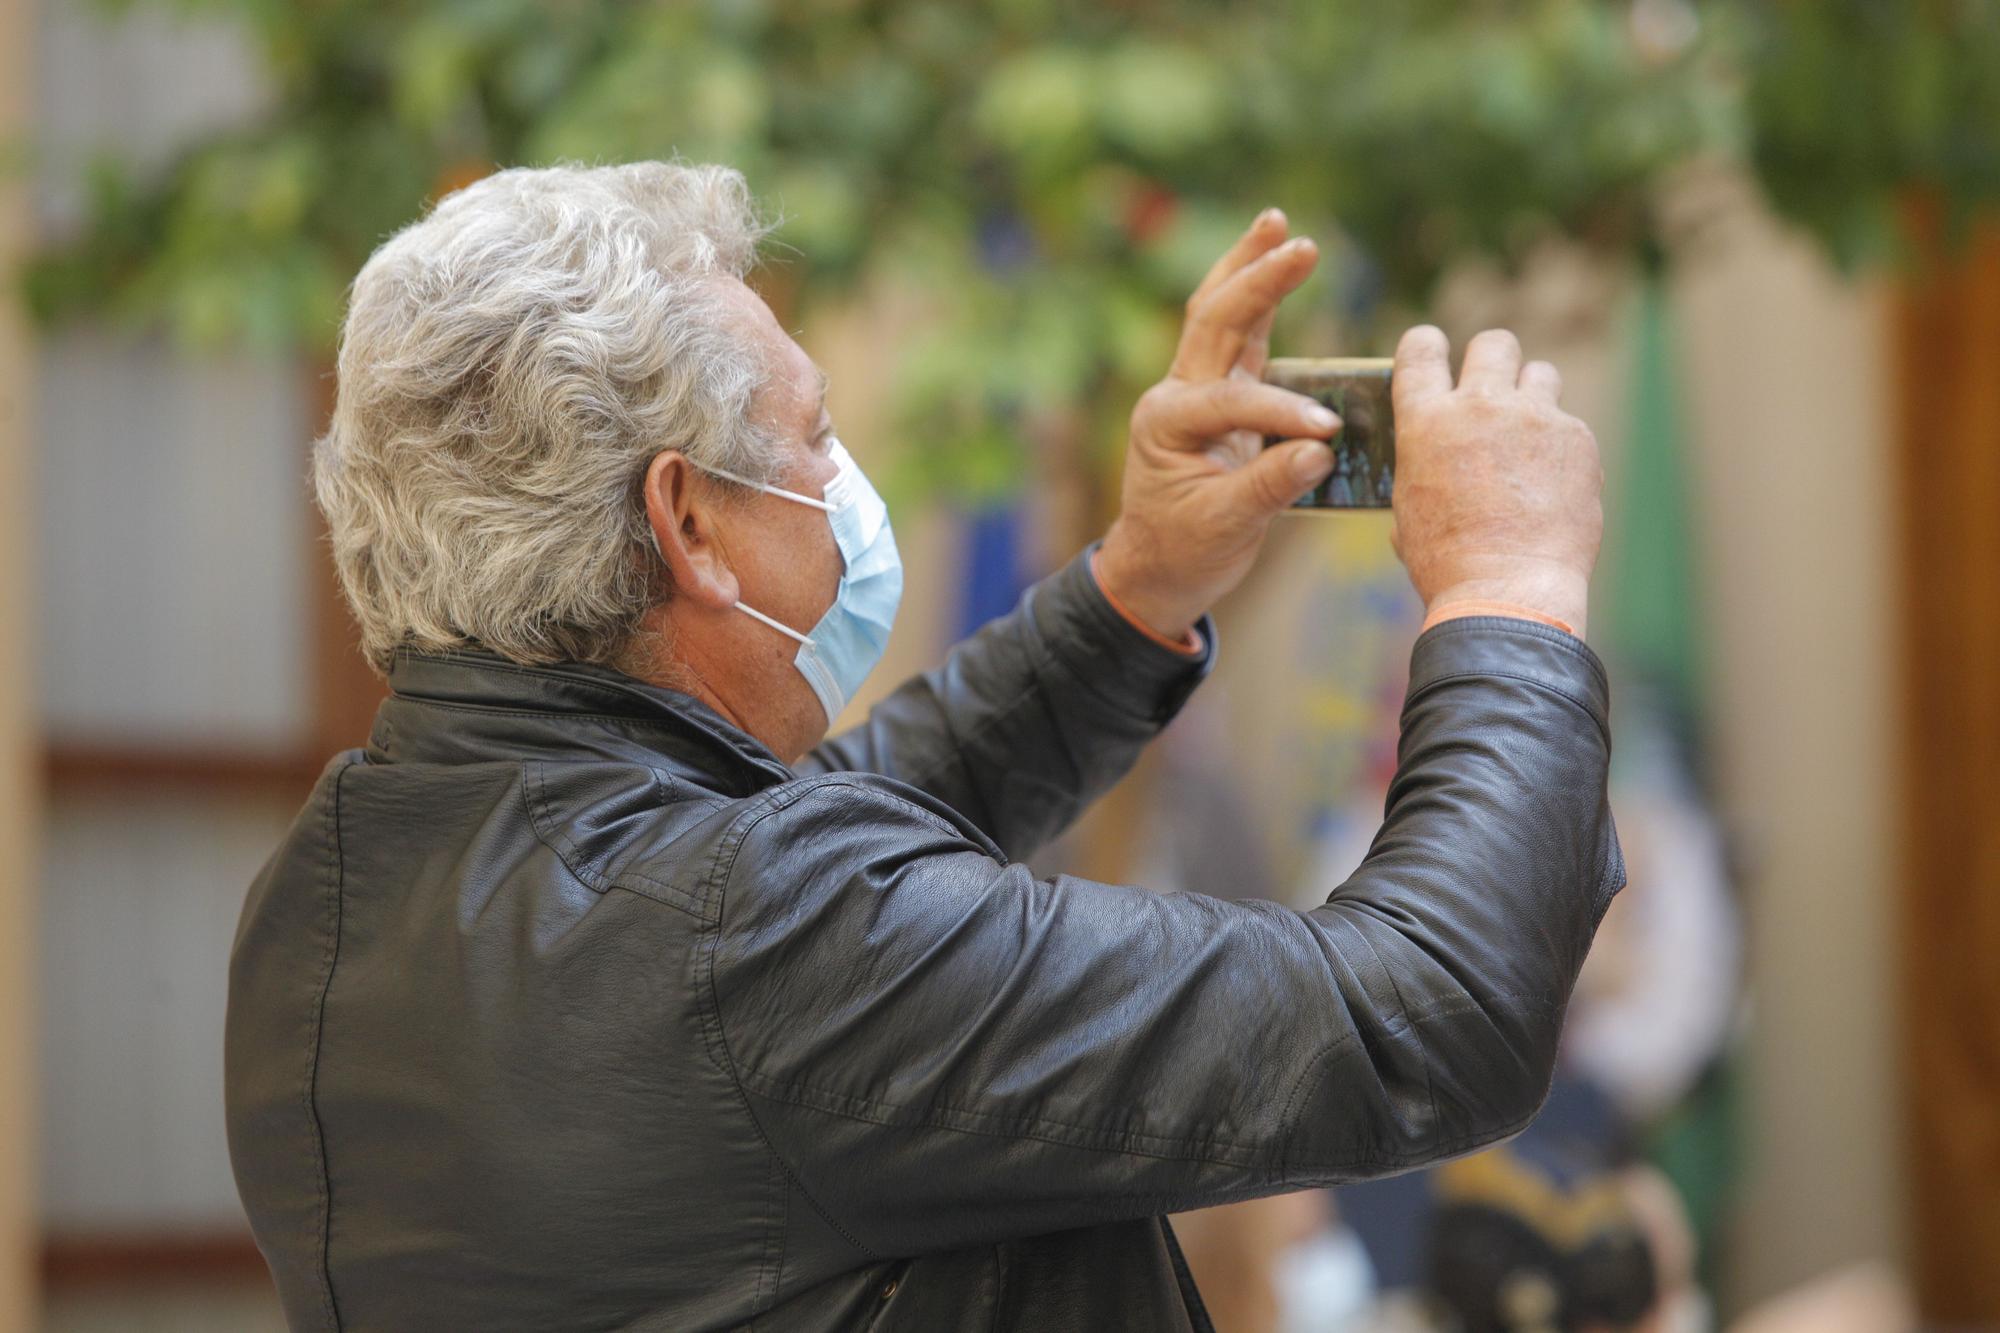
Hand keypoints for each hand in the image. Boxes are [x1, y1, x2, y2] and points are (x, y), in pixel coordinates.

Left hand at [1095, 209, 1341, 640]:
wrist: (1158, 568)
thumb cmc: (1185, 549)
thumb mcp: (1225, 526)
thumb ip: (1270, 486)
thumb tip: (1321, 450)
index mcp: (1167, 423)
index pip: (1233, 400)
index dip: (1281, 412)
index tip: (1326, 432)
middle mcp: (1176, 395)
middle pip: (1214, 319)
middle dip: (1256, 278)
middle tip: (1299, 242)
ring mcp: (1196, 391)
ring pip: (1219, 314)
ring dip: (1248, 267)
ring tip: (1276, 221)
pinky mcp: (1220, 397)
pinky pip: (1239, 337)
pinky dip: (1258, 300)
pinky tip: (1275, 260)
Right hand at [1390, 326, 1603, 635]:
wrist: (1506, 589)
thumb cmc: (1447, 561)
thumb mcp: (1411, 508)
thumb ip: (1423, 467)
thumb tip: (1434, 467)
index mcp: (1425, 420)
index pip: (1420, 348)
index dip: (1427, 346)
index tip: (1435, 355)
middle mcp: (1479, 405)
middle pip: (1493, 343)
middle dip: (1493, 361)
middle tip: (1495, 395)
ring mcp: (1533, 417)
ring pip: (1540, 373)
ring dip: (1533, 397)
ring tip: (1529, 439)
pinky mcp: (1577, 438)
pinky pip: (1569, 426)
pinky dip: (1561, 449)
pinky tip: (1553, 488)